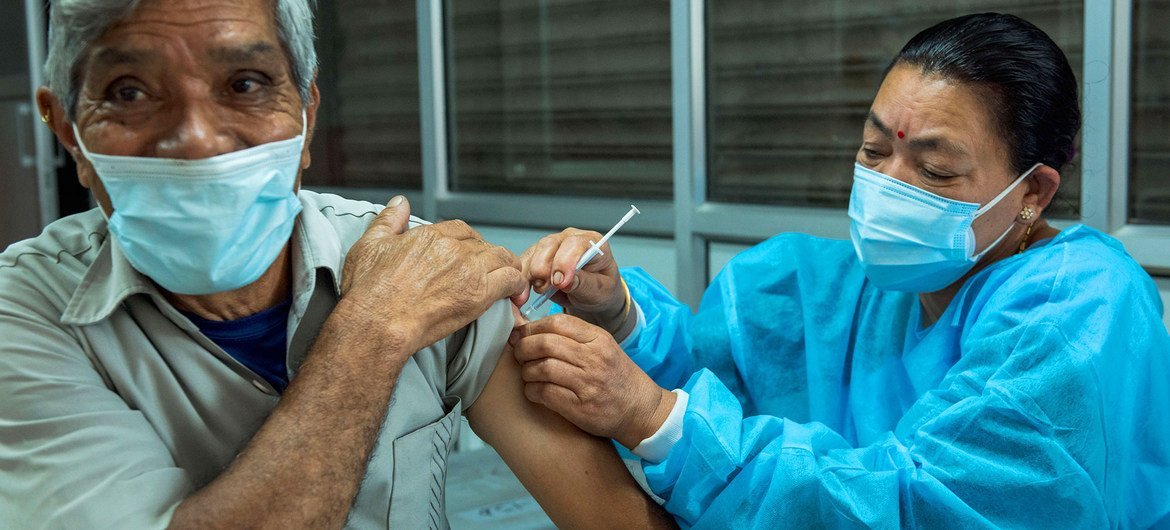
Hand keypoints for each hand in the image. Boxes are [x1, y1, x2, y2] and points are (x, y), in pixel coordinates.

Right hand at [339, 196, 527, 353]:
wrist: (376, 323)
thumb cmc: (368, 291)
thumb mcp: (369, 245)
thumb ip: (389, 221)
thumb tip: (400, 202)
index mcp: (430, 235)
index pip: (461, 229)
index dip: (467, 241)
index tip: (467, 253)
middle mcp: (453, 249)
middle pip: (483, 244)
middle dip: (487, 256)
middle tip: (486, 272)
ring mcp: (469, 270)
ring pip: (502, 259)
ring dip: (506, 268)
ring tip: (507, 281)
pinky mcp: (480, 294)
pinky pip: (511, 280)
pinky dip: (517, 285)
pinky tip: (516, 294)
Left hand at [509, 313, 675, 449]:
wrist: (641, 409)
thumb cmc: (616, 376)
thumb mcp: (603, 347)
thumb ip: (574, 337)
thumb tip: (531, 330)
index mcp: (598, 339)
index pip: (557, 322)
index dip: (532, 328)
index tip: (521, 335)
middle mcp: (594, 358)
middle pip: (545, 344)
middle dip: (523, 348)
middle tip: (518, 354)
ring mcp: (588, 383)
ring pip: (542, 368)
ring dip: (527, 371)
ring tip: (527, 374)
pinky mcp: (581, 407)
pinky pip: (545, 393)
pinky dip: (532, 391)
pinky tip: (533, 391)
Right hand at [520, 228, 624, 325]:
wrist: (591, 295)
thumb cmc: (600, 289)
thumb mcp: (600, 291)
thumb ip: (585, 284)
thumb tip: (567, 281)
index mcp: (592, 241)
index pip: (576, 243)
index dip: (565, 262)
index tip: (561, 283)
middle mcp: (570, 238)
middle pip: (550, 245)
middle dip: (543, 267)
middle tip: (544, 289)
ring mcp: (552, 245)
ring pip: (534, 252)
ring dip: (531, 274)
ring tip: (538, 292)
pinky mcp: (537, 255)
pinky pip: (525, 262)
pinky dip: (522, 277)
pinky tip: (524, 291)